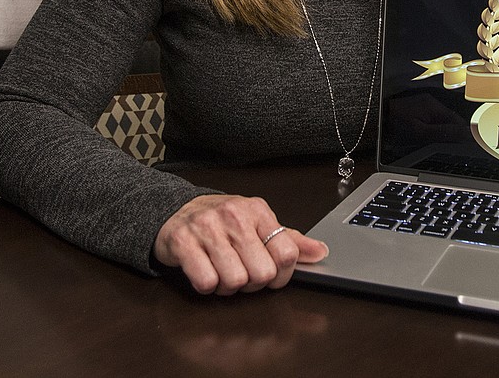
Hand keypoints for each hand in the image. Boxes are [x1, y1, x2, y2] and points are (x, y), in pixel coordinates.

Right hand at [153, 194, 328, 294]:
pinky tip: (205, 271)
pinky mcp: (182, 241)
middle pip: (262, 273)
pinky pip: (206, 282)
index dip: (282, 275)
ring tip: (222, 271)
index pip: (286, 253)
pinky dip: (207, 286)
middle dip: (253, 283)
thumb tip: (321, 252)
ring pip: (234, 281)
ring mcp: (207, 227)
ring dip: (228, 286)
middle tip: (242, 272)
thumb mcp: (258, 224)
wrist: (177, 211)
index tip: (271, 274)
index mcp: (258, 211)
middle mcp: (234, 216)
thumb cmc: (222, 222)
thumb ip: (290, 241)